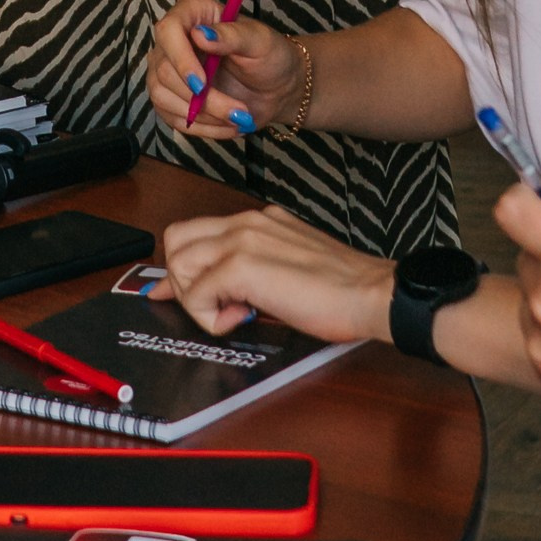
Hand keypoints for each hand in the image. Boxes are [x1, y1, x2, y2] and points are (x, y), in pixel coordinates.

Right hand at [147, 0, 302, 141]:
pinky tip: (228, 126)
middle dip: (203, 99)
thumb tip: (201, 34)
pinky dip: (203, 128)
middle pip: (164, 70)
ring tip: (238, 118)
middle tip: (239, 110)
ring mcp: (169, 70)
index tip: (201, 84)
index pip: (168, 30)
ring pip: (163, 97)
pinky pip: (173, 118)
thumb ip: (232, 35)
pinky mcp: (171, 98)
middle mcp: (174, 40)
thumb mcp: (260, 42)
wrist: (277, 88)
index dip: (180, 59)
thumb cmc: (270, 56)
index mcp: (193, 13)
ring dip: (203, 116)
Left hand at [156, 203, 392, 345]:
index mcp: (259, 221)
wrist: (371, 292)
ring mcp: (242, 239)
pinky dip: (210, 317)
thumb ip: (253, 274)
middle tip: (216, 307)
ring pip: (179, 264)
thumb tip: (219, 297)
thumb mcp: (288, 270)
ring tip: (233, 313)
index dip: (179, 268)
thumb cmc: (341, 290)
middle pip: (176, 240)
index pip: (195, 232)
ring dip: (196, 298)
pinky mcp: (242, 265)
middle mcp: (246, 222)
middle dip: (183, 281)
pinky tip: (243, 319)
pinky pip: (197, 294)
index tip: (170, 292)